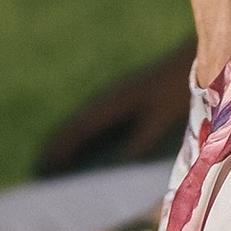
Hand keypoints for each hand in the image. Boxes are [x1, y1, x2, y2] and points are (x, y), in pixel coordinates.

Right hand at [35, 41, 195, 174]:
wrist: (191, 59)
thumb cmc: (178, 90)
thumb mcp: (162, 118)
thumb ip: (142, 141)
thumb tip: (119, 165)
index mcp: (112, 102)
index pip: (76, 130)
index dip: (57, 150)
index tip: (41, 167)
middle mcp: (107, 98)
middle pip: (73, 126)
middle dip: (55, 148)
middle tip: (39, 171)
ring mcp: (114, 97)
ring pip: (82, 123)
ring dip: (67, 142)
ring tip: (54, 164)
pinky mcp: (124, 98)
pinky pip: (95, 121)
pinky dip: (83, 137)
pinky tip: (83, 148)